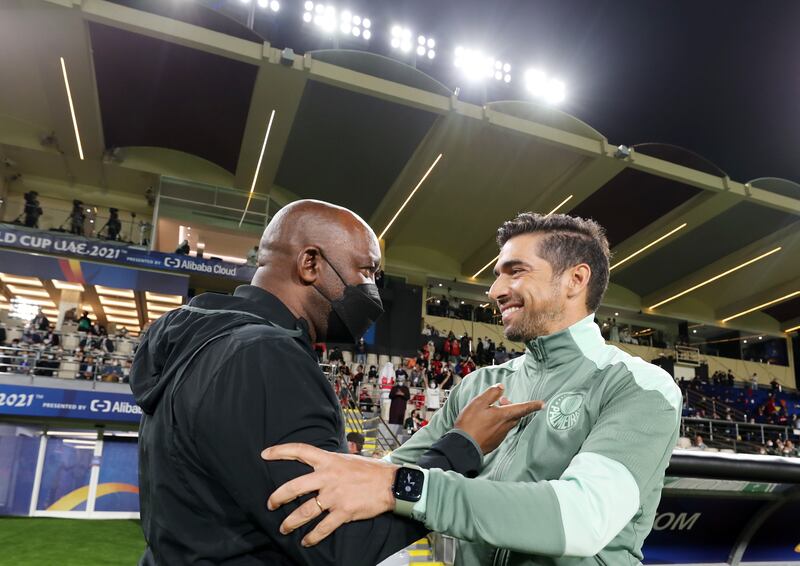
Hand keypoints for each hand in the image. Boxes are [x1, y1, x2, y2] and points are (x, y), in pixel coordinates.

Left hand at [262, 444, 397, 546]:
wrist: (391, 483)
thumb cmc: (370, 470)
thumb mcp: (347, 459)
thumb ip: (330, 463)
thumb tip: (317, 465)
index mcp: (329, 460)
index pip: (300, 450)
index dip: (281, 451)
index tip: (265, 454)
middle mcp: (328, 477)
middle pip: (294, 486)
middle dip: (278, 497)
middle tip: (270, 504)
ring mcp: (335, 495)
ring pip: (305, 511)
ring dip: (291, 522)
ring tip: (284, 527)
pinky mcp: (343, 512)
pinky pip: (322, 527)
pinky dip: (312, 536)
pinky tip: (306, 541)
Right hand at [454, 384, 543, 453]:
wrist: (463, 446)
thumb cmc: (470, 424)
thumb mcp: (478, 403)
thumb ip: (491, 393)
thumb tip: (501, 387)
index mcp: (503, 415)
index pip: (522, 408)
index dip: (533, 405)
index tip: (542, 404)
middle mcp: (505, 426)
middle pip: (516, 415)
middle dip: (513, 406)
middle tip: (502, 400)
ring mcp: (500, 435)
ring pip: (508, 423)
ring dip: (505, 415)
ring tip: (493, 410)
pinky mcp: (495, 442)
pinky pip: (501, 430)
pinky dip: (499, 424)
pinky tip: (487, 423)